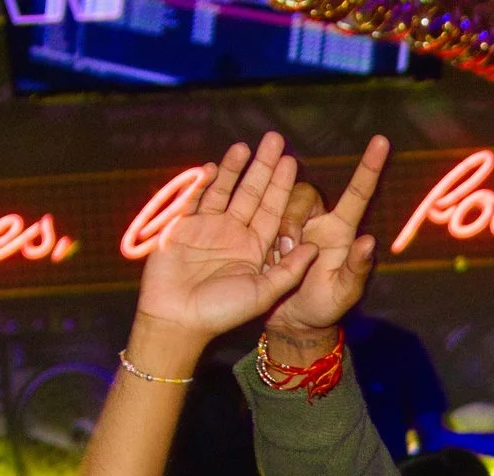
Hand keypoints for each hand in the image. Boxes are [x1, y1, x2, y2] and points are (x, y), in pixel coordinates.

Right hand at [134, 134, 319, 346]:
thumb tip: (315, 247)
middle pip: (252, 194)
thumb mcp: (264, 293)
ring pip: (224, 191)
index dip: (282, 187)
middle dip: (263, 167)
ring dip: (234, 168)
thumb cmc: (223, 312)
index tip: (292, 162)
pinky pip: (194, 199)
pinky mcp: (183, 227)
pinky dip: (202, 183)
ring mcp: (208, 228)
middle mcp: (234, 234)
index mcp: (256, 248)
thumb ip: (289, 271)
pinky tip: (212, 165)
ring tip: (245, 145)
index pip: (274, 211)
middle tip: (275, 139)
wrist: (178, 319)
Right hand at [266, 134, 390, 357]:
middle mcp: (314, 220)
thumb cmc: (323, 307)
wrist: (289, 321)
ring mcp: (285, 222)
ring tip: (272, 257)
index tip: (382, 141)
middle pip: (304, 194)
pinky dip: (254, 225)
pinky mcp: (261, 229)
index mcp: (339, 232)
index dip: (369, 168)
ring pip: (277, 201)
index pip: (357, 195)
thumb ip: (356, 269)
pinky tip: (256, 247)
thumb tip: (368, 240)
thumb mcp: (343, 293)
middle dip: (293, 220)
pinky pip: (255, 211)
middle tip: (289, 252)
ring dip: (275, 229)